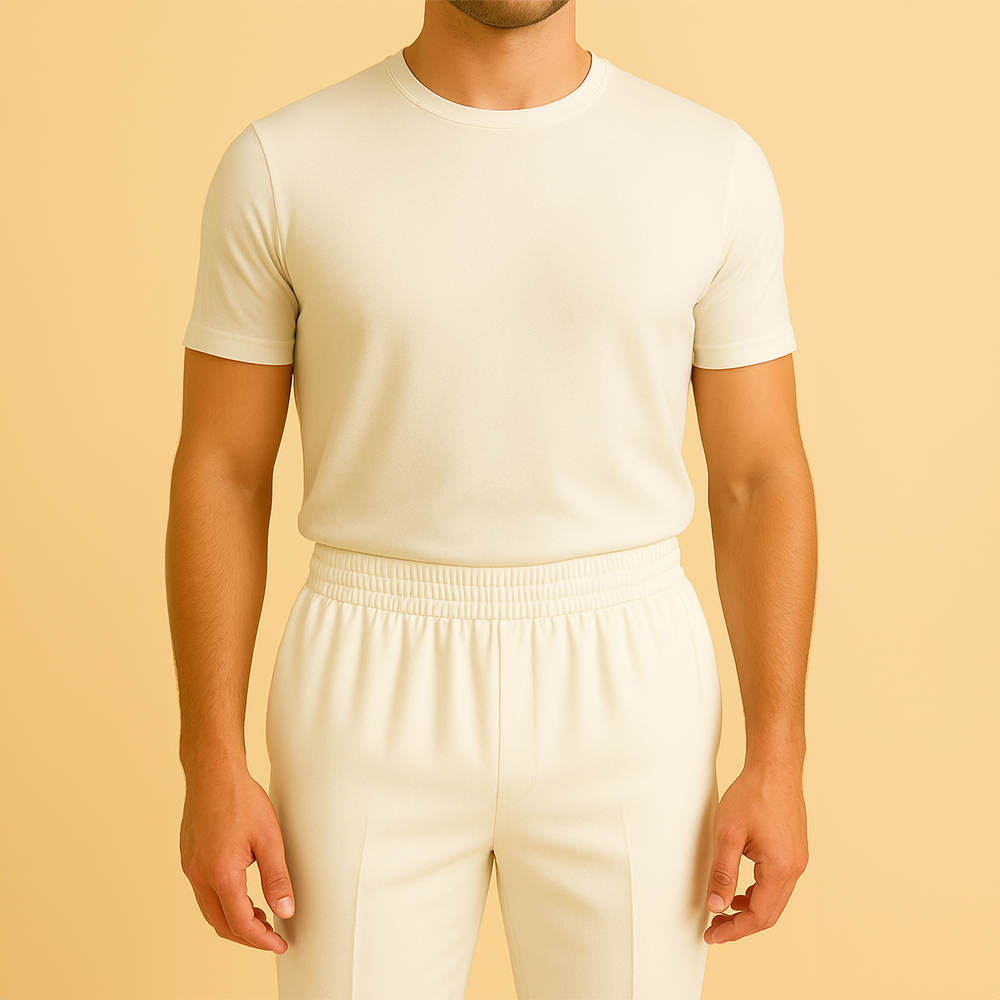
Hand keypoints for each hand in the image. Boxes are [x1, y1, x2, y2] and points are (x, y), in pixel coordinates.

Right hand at [179, 764, 295, 953]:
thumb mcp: (269, 839)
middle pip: (221, 924)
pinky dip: (222, 902)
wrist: (213, 772)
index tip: (280, 944)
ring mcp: (190, 867)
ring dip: (233, 920)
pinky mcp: (189, 857)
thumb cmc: (241, 800)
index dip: (262, 939)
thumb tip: (286, 910)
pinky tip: (241, 893)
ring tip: (260, 917)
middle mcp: (199, 875)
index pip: (240, 924)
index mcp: (220, 874)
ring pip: (210, 910)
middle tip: (272, 935)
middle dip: (247, 936)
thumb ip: (277, 878)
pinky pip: (203, 893)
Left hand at [703, 762, 807, 943]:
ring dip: (751, 910)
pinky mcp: (795, 852)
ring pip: (775, 900)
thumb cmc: (752, 794)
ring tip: (723, 910)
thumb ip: (722, 873)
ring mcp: (798, 860)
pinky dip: (759, 894)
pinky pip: (778, 884)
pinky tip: (740, 890)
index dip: (734, 930)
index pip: (759, 915)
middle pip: (770, 914)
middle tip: (715, 929)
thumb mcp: (728, 834)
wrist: (775, 768)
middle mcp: (795, 868)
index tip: (712, 935)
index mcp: (781, 867)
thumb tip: (715, 906)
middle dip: (741, 925)